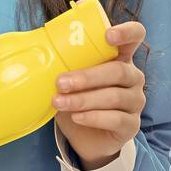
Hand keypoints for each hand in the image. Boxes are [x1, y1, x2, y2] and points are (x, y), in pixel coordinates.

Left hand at [51, 21, 146, 169]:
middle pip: (119, 71)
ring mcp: (135, 101)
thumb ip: (63, 61)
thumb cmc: (78, 99)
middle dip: (87, 77)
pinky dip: (93, 118)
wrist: (86, 137)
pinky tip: (76, 117)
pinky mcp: (132, 125)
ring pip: (114, 97)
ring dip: (83, 99)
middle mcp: (133, 77)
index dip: (126, 32)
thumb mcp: (70, 77)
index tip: (108, 36)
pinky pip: (116, 119)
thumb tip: (35, 47)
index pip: (135, 36)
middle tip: (61, 82)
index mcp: (121, 57)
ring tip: (59, 102)